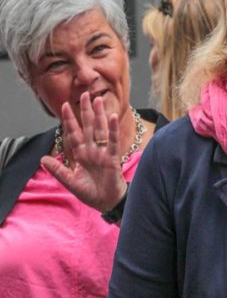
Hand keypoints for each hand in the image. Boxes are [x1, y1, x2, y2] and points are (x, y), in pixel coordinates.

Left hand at [41, 92, 127, 211]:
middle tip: (85, 94)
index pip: (74, 134)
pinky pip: (112, 141)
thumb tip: (42, 158)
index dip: (69, 120)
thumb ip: (58, 170)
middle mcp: (92, 150)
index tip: (64, 105)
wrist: (106, 202)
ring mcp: (102, 152)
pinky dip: (112, 129)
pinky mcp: (112, 158)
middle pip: (88, 127)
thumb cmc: (91, 192)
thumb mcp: (70, 181)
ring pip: (100, 130)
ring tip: (98, 100)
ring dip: (99, 115)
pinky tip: (111, 117)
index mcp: (81, 154)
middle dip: (85, 111)